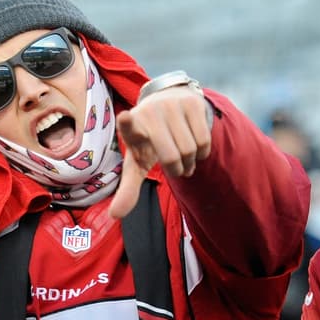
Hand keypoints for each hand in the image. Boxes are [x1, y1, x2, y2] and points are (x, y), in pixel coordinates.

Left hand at [110, 86, 212, 218]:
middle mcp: (150, 112)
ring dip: (190, 162)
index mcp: (132, 129)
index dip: (127, 124)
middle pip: (173, 157)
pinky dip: (202, 153)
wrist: (168, 102)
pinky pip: (204, 140)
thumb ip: (128, 189)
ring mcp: (171, 105)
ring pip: (190, 150)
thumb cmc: (149, 140)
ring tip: (183, 157)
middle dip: (177, 170)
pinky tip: (194, 146)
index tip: (125, 118)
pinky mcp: (191, 103)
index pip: (129, 127)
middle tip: (175, 168)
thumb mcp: (137, 162)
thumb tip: (115, 216)